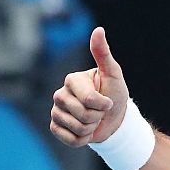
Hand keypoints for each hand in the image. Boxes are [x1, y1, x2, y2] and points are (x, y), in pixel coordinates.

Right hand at [50, 27, 129, 146]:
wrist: (114, 118)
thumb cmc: (115, 93)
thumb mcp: (113, 73)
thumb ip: (103, 53)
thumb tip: (98, 29)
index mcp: (72, 80)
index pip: (88, 99)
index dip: (103, 104)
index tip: (108, 100)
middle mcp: (60, 94)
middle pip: (82, 114)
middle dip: (98, 116)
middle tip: (100, 111)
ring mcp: (56, 111)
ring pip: (76, 128)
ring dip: (91, 128)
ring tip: (94, 120)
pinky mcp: (55, 127)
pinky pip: (69, 138)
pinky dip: (83, 139)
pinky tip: (86, 131)